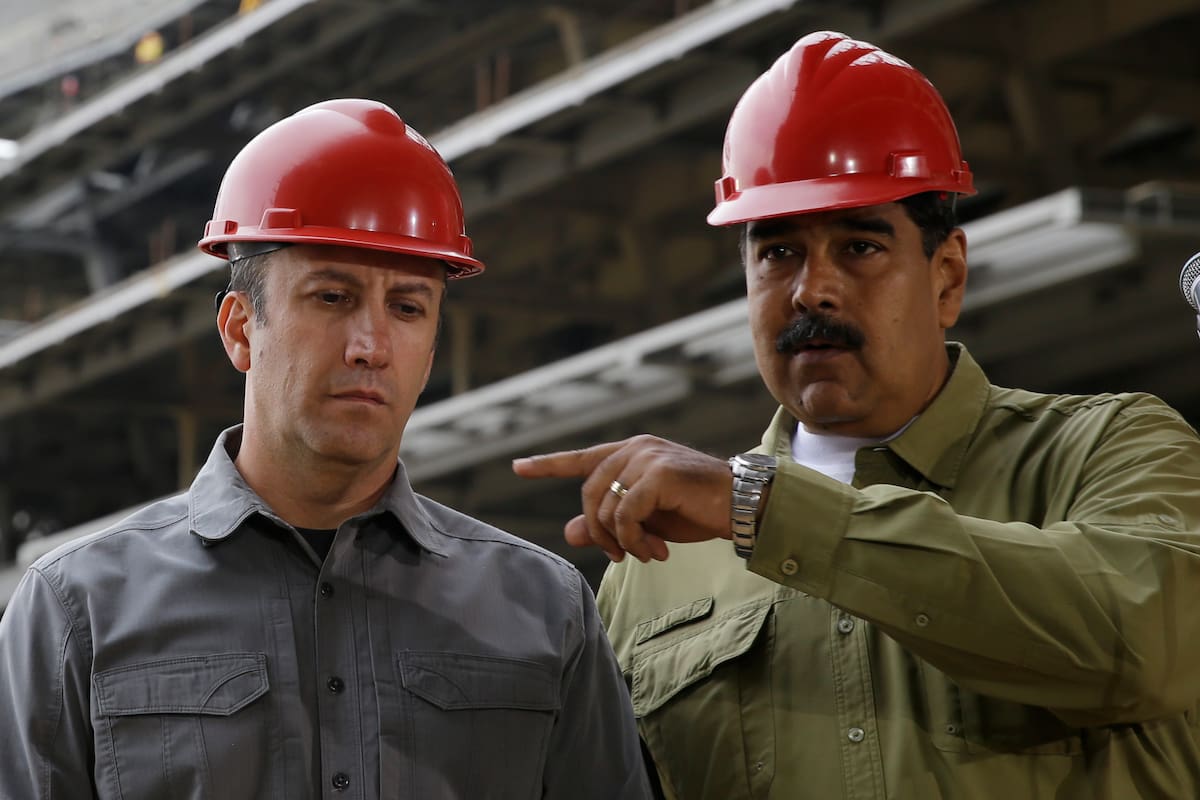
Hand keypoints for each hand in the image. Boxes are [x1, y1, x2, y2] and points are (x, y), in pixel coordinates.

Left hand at [512, 435, 731, 562]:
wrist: (740, 507)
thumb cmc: (695, 511)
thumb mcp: (646, 521)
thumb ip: (608, 522)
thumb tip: (570, 531)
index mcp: (630, 452)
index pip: (581, 458)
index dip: (548, 464)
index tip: (517, 466)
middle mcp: (635, 448)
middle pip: (589, 494)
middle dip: (601, 533)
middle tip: (624, 556)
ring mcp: (646, 458)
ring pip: (605, 508)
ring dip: (622, 541)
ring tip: (648, 554)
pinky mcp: (659, 474)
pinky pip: (625, 514)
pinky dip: (634, 539)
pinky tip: (656, 551)